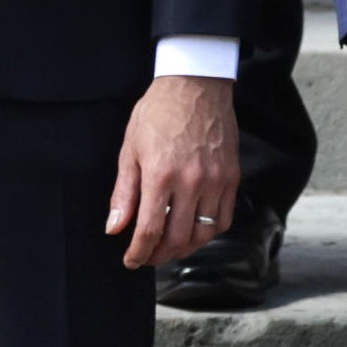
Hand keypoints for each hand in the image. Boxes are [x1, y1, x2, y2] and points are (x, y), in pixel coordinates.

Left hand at [105, 74, 238, 266]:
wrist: (195, 86)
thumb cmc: (158, 113)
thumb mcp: (130, 149)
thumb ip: (123, 193)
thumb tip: (115, 227)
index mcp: (161, 175)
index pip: (150, 229)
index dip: (139, 251)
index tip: (131, 260)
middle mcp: (192, 182)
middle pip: (178, 238)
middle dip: (160, 255)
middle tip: (147, 258)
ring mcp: (216, 181)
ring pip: (204, 233)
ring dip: (185, 249)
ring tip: (169, 249)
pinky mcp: (232, 177)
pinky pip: (224, 218)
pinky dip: (209, 232)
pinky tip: (194, 232)